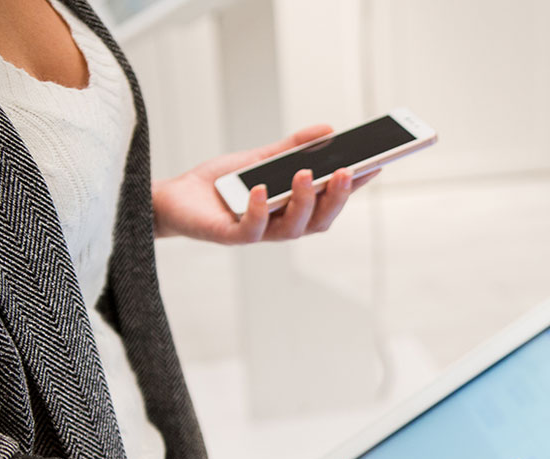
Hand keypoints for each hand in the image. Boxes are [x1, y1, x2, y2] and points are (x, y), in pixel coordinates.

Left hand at [151, 124, 378, 243]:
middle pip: (318, 220)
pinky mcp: (230, 237)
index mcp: (292, 209)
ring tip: (306, 175)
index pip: (329, 200)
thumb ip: (291, 148)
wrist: (174, 199)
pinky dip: (258, 210)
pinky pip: (250, 230)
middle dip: (335, 197)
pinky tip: (262, 190)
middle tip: (347, 171)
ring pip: (291, 228)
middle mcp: (279, 225)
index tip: (375, 164)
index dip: (353, 187)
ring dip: (302, 202)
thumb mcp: (260, 159)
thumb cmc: (220, 184)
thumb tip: (328, 130)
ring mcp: (257, 233)